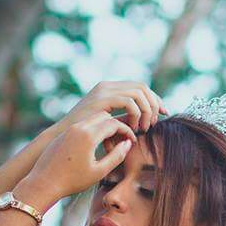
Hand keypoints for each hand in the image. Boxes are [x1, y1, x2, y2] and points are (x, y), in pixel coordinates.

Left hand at [26, 111, 138, 200]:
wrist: (43, 183)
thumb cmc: (72, 181)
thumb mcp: (99, 172)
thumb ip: (116, 156)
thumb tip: (127, 144)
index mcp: (88, 135)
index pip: (114, 123)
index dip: (126, 131)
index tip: (131, 142)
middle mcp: (78, 127)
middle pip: (104, 116)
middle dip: (116, 126)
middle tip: (122, 141)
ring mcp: (70, 130)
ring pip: (92, 119)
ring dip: (104, 128)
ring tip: (109, 147)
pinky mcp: (63, 134)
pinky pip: (82, 126)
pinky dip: (93, 131)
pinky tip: (94, 148)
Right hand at [54, 80, 168, 134]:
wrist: (60, 139)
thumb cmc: (82, 139)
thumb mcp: (106, 127)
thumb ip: (121, 121)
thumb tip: (141, 125)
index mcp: (108, 90)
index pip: (139, 88)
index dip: (155, 100)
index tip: (164, 115)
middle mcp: (107, 86)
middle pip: (142, 87)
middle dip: (155, 104)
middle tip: (156, 123)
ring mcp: (104, 91)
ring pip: (139, 92)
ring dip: (147, 110)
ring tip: (145, 128)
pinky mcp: (102, 100)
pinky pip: (130, 102)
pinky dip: (137, 114)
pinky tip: (134, 128)